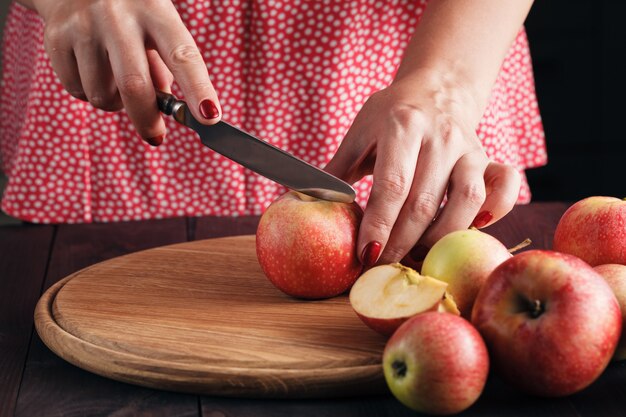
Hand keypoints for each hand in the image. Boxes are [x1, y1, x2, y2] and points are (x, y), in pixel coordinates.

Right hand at [34, 0, 220, 144]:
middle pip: (134, 85)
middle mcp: (118, 16)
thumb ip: (165, 69)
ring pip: (102, 96)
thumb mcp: (157, 29)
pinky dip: (89, 93)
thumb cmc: (131, 17)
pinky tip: (92, 70)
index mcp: (155, 12)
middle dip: (147, 120)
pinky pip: (77, 91)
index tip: (210, 117)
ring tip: (115, 78)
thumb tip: (162, 112)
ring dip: (115, 103)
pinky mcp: (56, 38)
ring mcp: (84, 26)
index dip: (198, 89)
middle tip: (156, 136)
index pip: (182, 56)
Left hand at [325, 74, 520, 265]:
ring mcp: (470, 147)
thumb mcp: (359, 134)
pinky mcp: (489, 158)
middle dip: (400, 243)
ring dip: (439, 238)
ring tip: (415, 255)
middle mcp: (441, 136)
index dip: (377, 225)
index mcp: (403, 125)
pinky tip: (469, 228)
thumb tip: (305, 204)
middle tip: (382, 265)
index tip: (364, 254)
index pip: (391, 186)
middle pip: (423, 204)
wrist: (437, 89)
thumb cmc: (391, 115)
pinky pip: (503, 190)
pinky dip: (493, 213)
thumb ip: (337, 171)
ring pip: (466, 203)